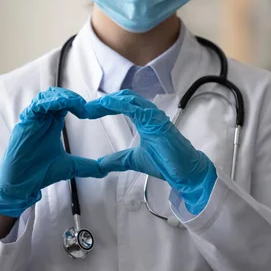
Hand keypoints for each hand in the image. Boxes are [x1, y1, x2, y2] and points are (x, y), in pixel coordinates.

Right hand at [0, 88, 107, 217]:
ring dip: (63, 97)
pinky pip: (36, 106)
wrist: (22, 184)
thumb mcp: (72, 167)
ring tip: (77, 105)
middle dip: (72, 97)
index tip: (93, 113)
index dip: (80, 104)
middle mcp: (43, 118)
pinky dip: (49, 103)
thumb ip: (90, 167)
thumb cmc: (41, 173)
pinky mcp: (24, 123)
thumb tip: (107, 170)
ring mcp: (33, 119)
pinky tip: (61, 106)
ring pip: (47, 97)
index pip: (67, 104)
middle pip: (57, 95)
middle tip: (86, 107)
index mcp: (53, 124)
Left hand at [86, 90, 215, 210]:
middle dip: (104, 101)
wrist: (184, 172)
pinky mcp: (156, 121)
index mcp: (144, 119)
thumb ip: (117, 160)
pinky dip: (120, 104)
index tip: (89, 112)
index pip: (122, 105)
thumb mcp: (133, 160)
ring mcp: (154, 115)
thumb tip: (100, 165)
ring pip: (129, 98)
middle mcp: (149, 114)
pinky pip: (136, 107)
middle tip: (87, 108)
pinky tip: (107, 105)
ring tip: (93, 106)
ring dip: (109, 101)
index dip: (105, 106)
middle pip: (124, 98)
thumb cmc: (165, 163)